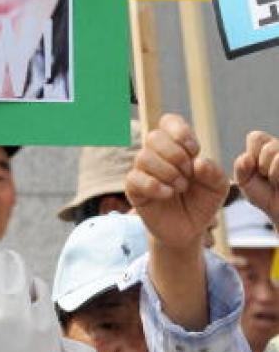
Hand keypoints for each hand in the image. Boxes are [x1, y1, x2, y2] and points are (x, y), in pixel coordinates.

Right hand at [125, 113, 228, 248]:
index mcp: (175, 145)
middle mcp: (156, 153)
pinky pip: (135, 178)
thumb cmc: (201, 201)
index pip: (169, 121)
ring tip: (180, 187)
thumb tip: (198, 161)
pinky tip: (167, 194)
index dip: (181, 132)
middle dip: (176, 156)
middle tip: (188, 174)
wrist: (190, 229)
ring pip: (144, 156)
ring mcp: (143, 169)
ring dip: (168, 173)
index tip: (194, 151)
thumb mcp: (217, 187)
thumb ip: (214, 172)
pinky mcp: (134, 188)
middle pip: (154, 137)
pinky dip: (154, 186)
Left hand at [234, 130, 278, 229]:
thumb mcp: (244, 181)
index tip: (256, 170)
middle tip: (268, 178)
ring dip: (272, 173)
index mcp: (267, 146)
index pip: (256, 137)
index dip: (252, 155)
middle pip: (267, 145)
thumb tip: (247, 158)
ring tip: (277, 182)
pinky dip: (278, 177)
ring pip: (276, 154)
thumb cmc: (265, 196)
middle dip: (262, 165)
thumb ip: (240, 166)